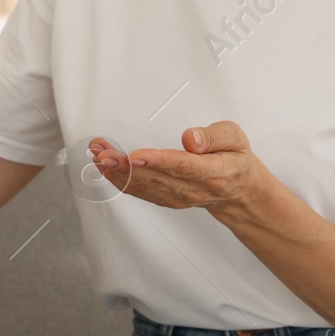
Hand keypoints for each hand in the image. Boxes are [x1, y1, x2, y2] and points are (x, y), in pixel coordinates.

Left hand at [88, 120, 265, 214]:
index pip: (183, 167)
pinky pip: (141, 192)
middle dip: (125, 165)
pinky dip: (119, 180)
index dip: (158, 162)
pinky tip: (104, 167)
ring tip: (96, 153)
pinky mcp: (167, 199)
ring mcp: (179, 198)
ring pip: (144, 186)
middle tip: (102, 152)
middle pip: (156, 178)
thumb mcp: (235, 138)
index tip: (135, 155)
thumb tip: (190, 138)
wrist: (238, 190)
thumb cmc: (234, 157)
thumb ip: (214, 136)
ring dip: (116, 171)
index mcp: (214, 172)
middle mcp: (194, 190)